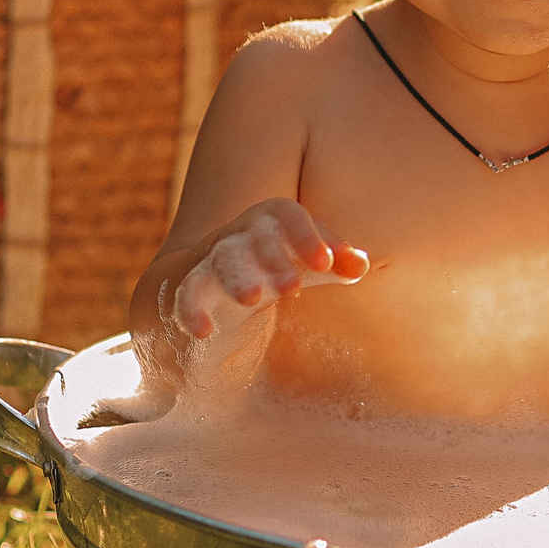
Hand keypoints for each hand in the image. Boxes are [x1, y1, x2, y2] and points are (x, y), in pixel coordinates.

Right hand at [171, 197, 369, 335]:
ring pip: (221, 261)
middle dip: (273, 260)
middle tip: (293, 288)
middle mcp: (242, 233)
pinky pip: (187, 294)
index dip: (306, 237)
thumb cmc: (281, 260)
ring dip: (236, 278)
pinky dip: (191, 310)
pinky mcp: (195, 286)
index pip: (288, 216)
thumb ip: (339, 262)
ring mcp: (216, 258)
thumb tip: (361, 266)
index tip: (325, 265)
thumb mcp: (311, 261)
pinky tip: (204, 331)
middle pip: (254, 237)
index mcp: (273, 219)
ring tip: (252, 298)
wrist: (221, 271)